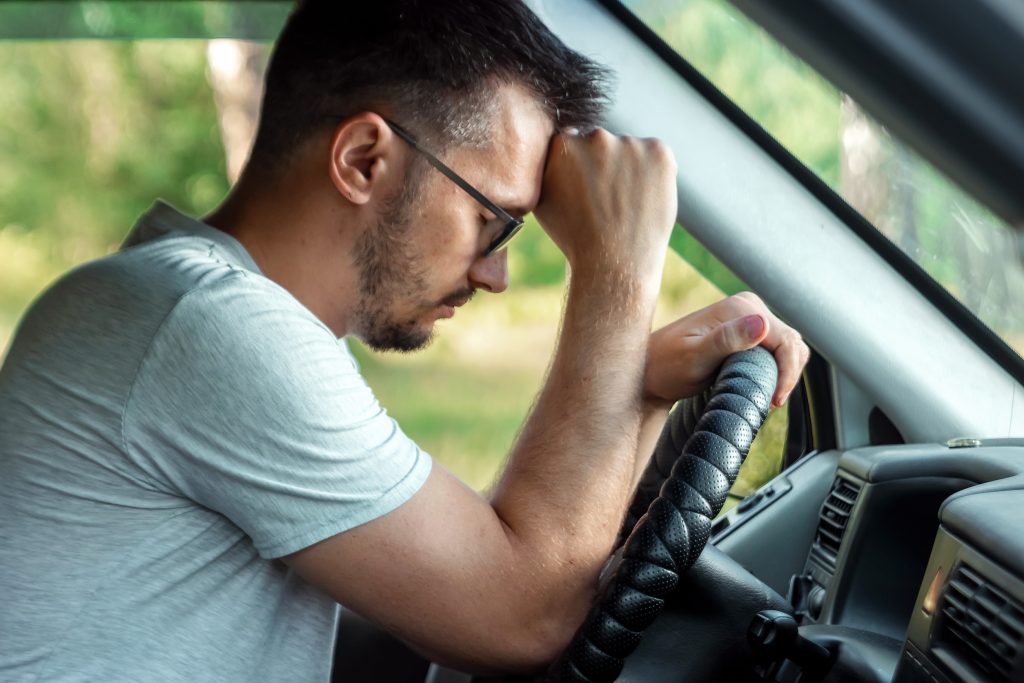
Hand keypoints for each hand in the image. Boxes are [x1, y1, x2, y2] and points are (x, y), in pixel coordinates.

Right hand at [533, 128, 677, 287]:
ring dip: (630, 169)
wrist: (613, 263)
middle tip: (608, 201)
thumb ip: (549, 166)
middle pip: (602, 143)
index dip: (582, 169)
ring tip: (626, 206)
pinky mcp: (658, 152)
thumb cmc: (575, 238)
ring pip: (630, 150)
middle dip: (605, 165)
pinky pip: (656, 156)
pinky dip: (654, 173)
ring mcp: (629, 143)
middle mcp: (595, 137)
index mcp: (563, 143)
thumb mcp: (544, 199)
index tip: (587, 191)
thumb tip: (557, 149)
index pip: (575, 143)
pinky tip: (644, 200)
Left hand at [644, 292, 809, 408]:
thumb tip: (762, 324)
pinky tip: (764, 389)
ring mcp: (748, 319)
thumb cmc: (666, 367)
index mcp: (739, 308)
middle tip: (771, 403)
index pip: (785, 339)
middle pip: (791, 342)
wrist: (650, 370)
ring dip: (785, 373)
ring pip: (788, 347)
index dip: (787, 372)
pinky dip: (778, 370)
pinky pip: (776, 351)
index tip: (774, 401)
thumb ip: (727, 340)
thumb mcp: (695, 357)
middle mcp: (747, 307)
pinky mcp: (746, 332)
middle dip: (788, 375)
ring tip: (767, 399)